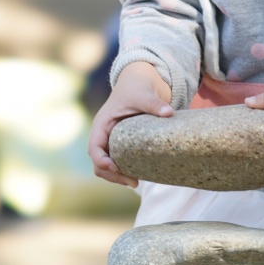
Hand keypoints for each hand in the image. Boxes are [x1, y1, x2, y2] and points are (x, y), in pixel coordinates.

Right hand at [88, 61, 172, 186]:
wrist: (139, 82)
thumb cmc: (136, 88)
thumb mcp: (143, 94)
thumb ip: (154, 104)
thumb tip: (169, 113)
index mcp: (102, 124)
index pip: (94, 148)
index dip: (101, 161)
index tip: (115, 167)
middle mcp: (104, 135)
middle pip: (99, 163)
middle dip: (112, 175)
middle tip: (133, 182)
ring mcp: (111, 141)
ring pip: (108, 166)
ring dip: (118, 176)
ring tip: (137, 182)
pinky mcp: (122, 145)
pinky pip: (119, 162)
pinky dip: (126, 170)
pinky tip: (141, 174)